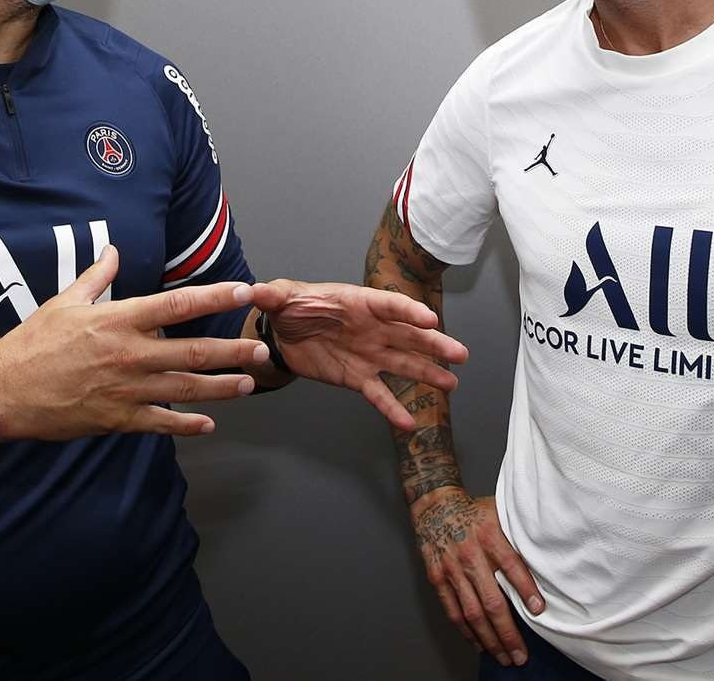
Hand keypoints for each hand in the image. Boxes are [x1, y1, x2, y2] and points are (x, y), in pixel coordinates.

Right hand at [0, 246, 269, 439]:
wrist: (3, 390)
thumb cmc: (33, 342)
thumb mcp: (65, 301)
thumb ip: (97, 277)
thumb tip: (114, 251)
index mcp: (119, 320)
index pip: (177, 304)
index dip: (214, 297)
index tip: (244, 291)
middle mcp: (129, 353)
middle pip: (193, 351)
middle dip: (232, 351)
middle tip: (262, 350)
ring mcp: (126, 389)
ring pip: (185, 388)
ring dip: (221, 387)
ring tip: (249, 384)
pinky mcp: (117, 418)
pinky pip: (160, 422)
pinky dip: (187, 424)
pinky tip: (208, 424)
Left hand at [249, 280, 468, 429]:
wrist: (284, 333)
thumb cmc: (292, 307)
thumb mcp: (282, 296)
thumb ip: (273, 294)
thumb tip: (254, 289)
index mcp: (359, 303)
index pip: (389, 305)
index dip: (409, 311)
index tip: (430, 320)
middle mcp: (372, 329)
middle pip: (408, 337)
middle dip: (434, 345)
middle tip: (459, 354)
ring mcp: (368, 354)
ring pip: (403, 365)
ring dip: (427, 374)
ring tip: (451, 384)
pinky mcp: (357, 377)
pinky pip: (378, 394)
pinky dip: (392, 408)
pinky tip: (408, 423)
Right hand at [411, 487, 544, 667]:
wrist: (435, 505)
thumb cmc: (474, 512)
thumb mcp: (499, 515)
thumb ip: (516, 538)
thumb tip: (545, 562)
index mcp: (489, 535)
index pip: (511, 565)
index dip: (525, 589)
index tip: (539, 610)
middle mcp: (470, 555)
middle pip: (491, 600)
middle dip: (507, 632)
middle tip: (520, 654)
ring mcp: (452, 569)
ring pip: (472, 613)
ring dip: (489, 639)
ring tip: (503, 656)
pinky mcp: (438, 579)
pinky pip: (453, 611)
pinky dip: (467, 632)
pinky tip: (479, 644)